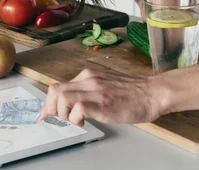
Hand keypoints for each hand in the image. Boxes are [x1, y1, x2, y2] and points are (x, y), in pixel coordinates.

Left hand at [38, 68, 164, 125]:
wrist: (152, 94)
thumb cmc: (133, 94)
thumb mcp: (106, 86)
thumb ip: (89, 91)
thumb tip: (73, 104)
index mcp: (89, 75)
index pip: (58, 86)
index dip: (48, 103)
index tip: (46, 114)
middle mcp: (89, 80)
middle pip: (55, 90)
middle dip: (50, 108)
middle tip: (58, 119)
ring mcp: (95, 90)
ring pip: (62, 97)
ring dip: (63, 113)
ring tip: (75, 121)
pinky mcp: (102, 103)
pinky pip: (77, 108)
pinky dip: (75, 118)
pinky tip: (85, 122)